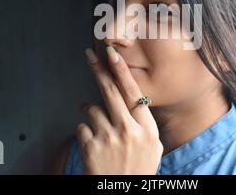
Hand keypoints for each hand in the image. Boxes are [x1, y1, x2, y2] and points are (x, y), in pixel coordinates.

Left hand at [76, 46, 163, 174]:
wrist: (120, 193)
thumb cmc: (137, 170)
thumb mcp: (153, 147)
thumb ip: (145, 124)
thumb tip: (133, 101)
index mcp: (147, 129)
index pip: (133, 93)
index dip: (121, 72)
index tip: (112, 55)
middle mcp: (129, 131)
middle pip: (110, 92)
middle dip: (98, 70)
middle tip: (89, 56)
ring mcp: (108, 139)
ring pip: (91, 109)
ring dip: (89, 111)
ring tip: (96, 123)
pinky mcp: (90, 148)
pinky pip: (81, 127)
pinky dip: (85, 131)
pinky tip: (92, 143)